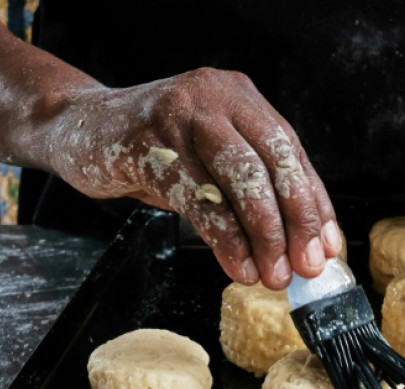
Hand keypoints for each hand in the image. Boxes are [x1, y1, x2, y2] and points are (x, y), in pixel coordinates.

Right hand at [47, 68, 341, 288]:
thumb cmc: (152, 151)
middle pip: (274, 160)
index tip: (327, 248)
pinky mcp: (148, 141)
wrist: (77, 128)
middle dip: (296, 220)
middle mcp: (218, 97)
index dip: (314, 203)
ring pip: (241, 177)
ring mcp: (183, 114)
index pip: (291, 153)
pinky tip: (236, 265)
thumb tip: (297, 245)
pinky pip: (198, 196)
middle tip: (306, 266)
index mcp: (242, 98)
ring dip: (263, 233)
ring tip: (272, 275)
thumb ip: (249, 190)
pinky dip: (223, 237)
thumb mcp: (209, 161)